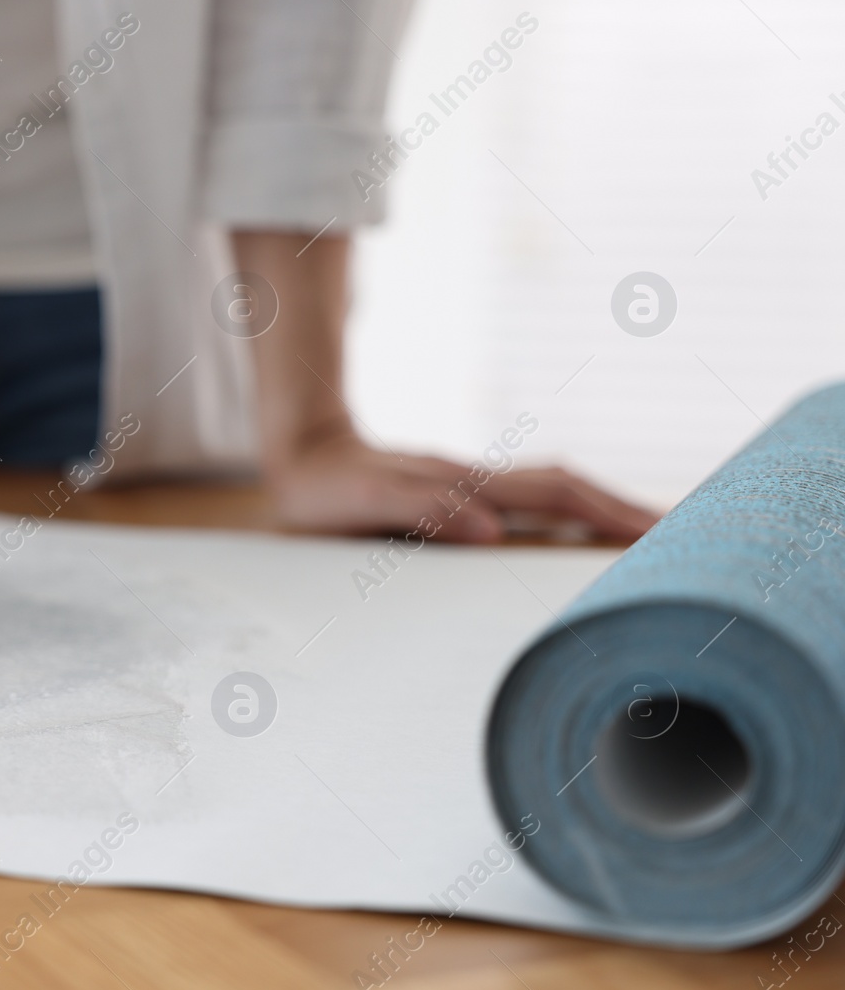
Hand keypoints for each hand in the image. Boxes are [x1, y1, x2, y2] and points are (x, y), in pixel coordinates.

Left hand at [266, 430, 658, 542]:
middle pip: (570, 491)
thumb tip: (491, 531)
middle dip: (626, 513)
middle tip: (690, 538)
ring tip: (655, 538)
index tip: (658, 532)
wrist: (298, 450)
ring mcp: (472, 486)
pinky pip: (529, 504)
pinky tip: (582, 535)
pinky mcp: (461, 496)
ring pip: (554, 495)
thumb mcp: (362, 504)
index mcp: (464, 486)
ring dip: (603, 512)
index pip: (554, 498)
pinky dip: (569, 516)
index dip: (607, 513)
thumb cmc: (324, 487)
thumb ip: (421, 513)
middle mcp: (477, 482)